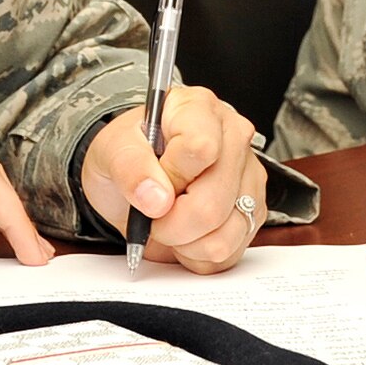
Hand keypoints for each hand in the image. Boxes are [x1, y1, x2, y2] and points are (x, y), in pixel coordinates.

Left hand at [78, 84, 267, 273]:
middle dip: (171, 223)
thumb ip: (129, 167)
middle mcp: (234, 139)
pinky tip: (185, 234)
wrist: (138, 174)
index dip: (170, 177)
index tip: (151, 183)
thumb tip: (156, 199)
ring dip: (184, 243)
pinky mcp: (253, 213)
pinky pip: (228, 254)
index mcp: (200, 109)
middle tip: (151, 213)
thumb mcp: (112, 149)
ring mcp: (249, 178)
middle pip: (213, 202)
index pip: (201, 148)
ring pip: (224, 236)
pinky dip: (198, 255)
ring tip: (168, 222)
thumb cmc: (130, 153)